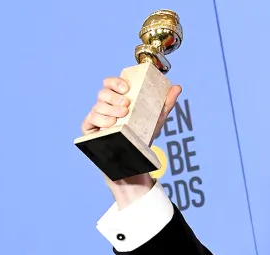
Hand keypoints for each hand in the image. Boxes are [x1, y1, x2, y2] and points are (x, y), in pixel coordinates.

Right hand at [80, 76, 182, 192]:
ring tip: (122, 116)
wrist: (135, 158)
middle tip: (127, 105)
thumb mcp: (157, 119)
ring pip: (98, 106)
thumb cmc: (143, 134)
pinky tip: (111, 124)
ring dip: (110, 109)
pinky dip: (101, 120)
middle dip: (114, 98)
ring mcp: (97, 116)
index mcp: (117, 98)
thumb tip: (178, 87)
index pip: (110, 83)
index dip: (115, 82)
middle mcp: (105, 105)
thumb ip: (166, 103)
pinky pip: (91, 120)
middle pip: (103, 93)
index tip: (126, 88)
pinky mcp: (90, 129)